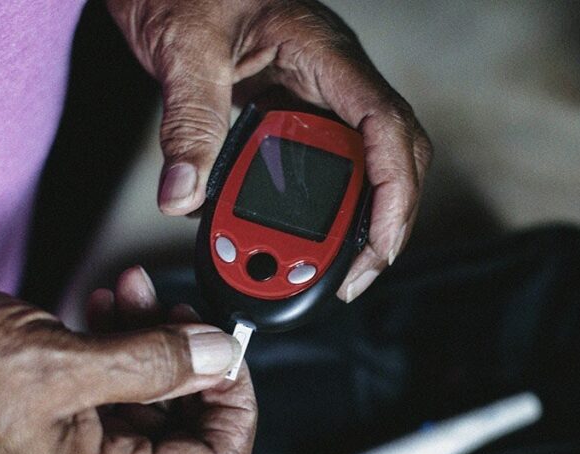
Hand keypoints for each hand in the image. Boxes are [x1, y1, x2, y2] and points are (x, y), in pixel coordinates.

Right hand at [0, 279, 254, 453]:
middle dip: (193, 365)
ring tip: (138, 296)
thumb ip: (156, 362)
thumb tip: (218, 357)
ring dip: (158, 343)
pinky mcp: (65, 426)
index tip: (227, 354)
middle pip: (188, 434)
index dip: (234, 410)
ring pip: (157, 403)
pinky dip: (128, 345)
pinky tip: (115, 307)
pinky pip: (121, 389)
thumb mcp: (65, 357)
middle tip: (186, 317)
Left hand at [108, 0, 432, 301]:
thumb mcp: (184, 51)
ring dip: (340, 220)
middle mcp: (331, 80)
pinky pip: (311, 167)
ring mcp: (314, 98)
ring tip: (311, 263)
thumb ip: (188, 122)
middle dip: (377, 224)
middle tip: (347, 276)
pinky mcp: (288, 113)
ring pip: (354, 169)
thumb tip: (185, 195)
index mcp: (325, 54)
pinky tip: (275, 229)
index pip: (388, 127)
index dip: (395, 193)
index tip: (379, 245)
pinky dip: (300, 206)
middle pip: (387, 160)